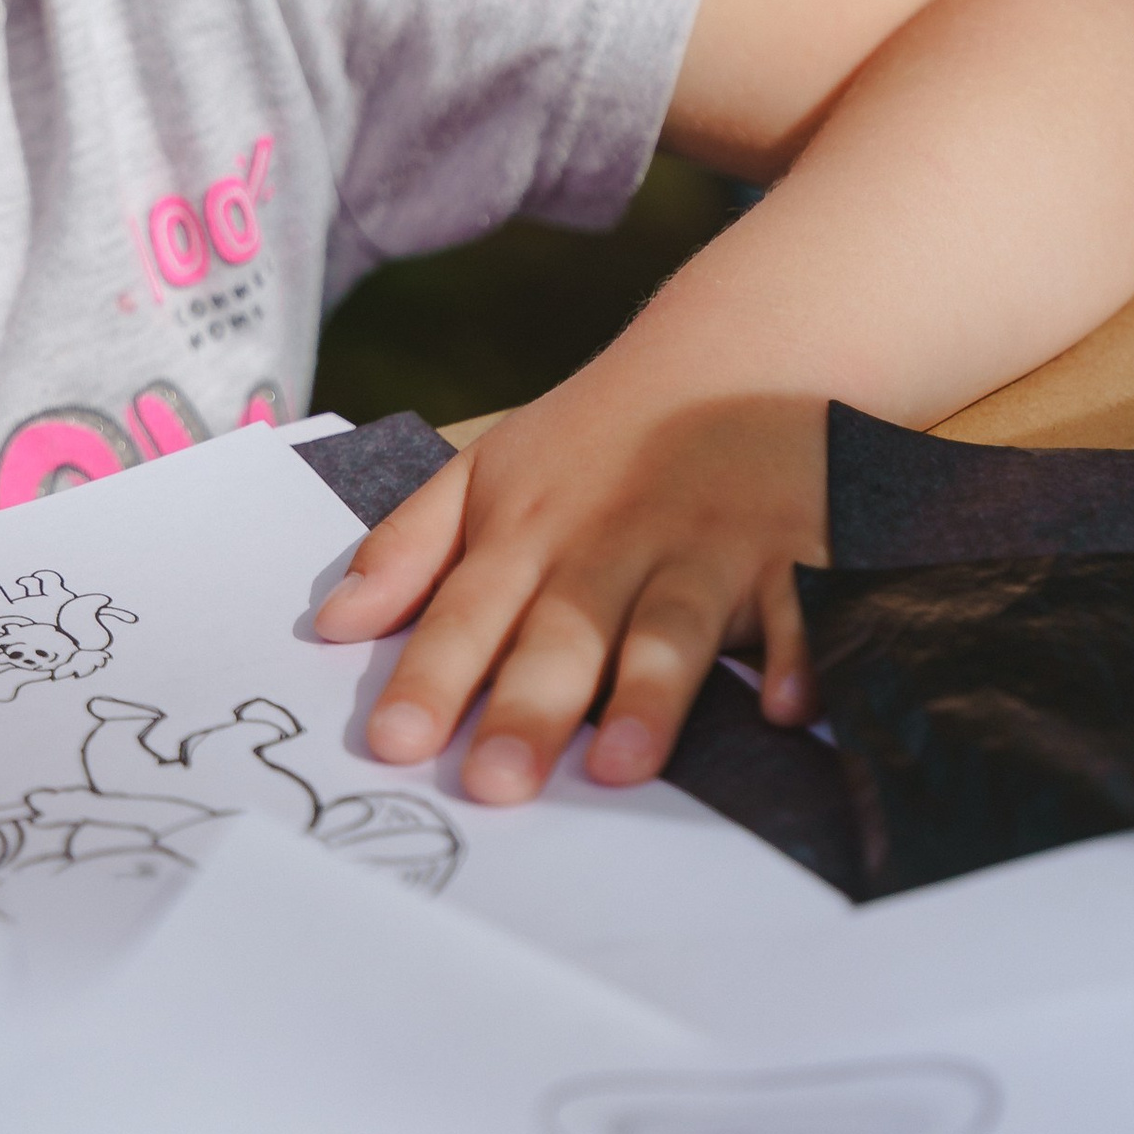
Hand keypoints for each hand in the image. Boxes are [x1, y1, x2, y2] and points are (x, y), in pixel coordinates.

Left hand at [312, 384, 824, 801]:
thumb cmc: (600, 435)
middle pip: (565, 634)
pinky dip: (800, 656)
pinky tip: (787, 709)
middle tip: (494, 786)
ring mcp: (706, 549)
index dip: (429, 679)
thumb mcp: (488, 469)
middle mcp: (613, 545)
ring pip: (671, 627)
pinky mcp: (793, 552)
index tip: (391, 745)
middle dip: (529, 709)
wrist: (739, 347)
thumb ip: (408, 546)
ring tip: (619, 765)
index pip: (467, 613)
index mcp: (530, 532)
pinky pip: (800, 611)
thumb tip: (332, 625)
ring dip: (648, 694)